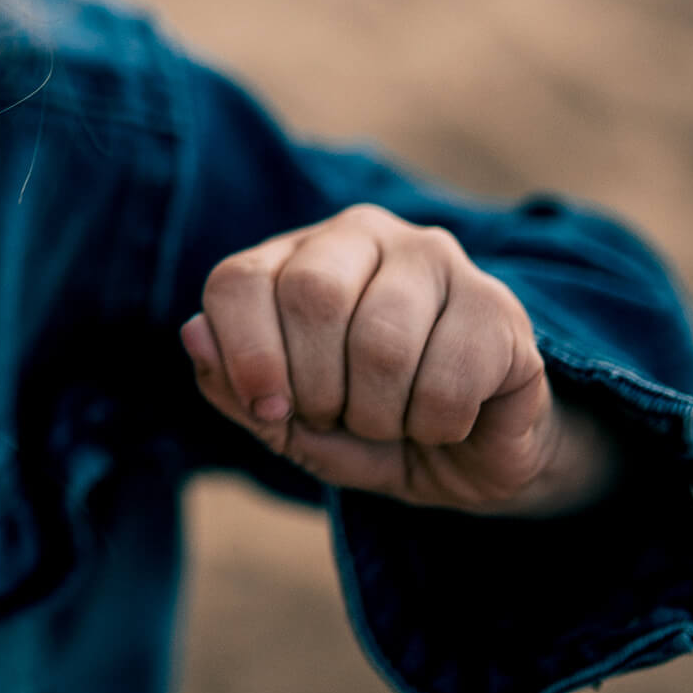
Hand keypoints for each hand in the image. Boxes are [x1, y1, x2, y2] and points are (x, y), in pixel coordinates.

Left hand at [180, 205, 615, 514]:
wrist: (474, 458)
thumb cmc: (366, 429)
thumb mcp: (289, 423)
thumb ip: (235, 386)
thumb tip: (194, 334)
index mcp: (296, 253)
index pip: (239, 280)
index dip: (244, 355)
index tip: (269, 409)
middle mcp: (363, 234)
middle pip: (311, 297)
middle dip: (316, 388)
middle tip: (340, 419)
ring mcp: (436, 259)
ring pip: (382, 341)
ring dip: (378, 415)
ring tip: (393, 421)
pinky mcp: (497, 304)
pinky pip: (448, 378)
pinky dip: (436, 425)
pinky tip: (446, 419)